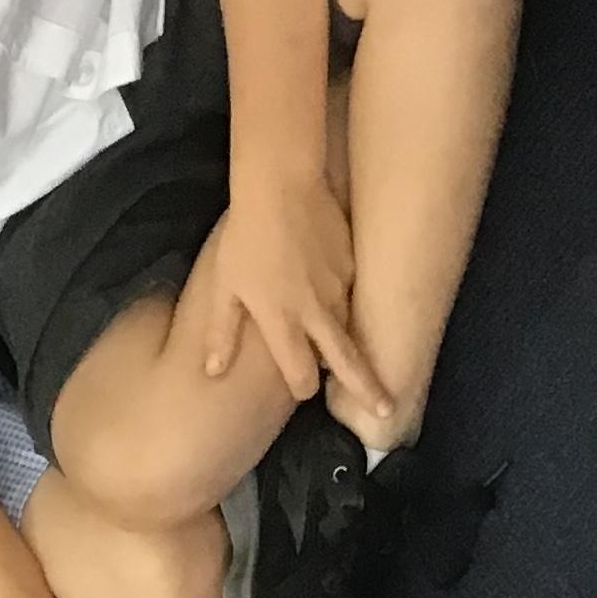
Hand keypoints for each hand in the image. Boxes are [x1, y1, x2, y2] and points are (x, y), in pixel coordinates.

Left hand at [204, 176, 392, 425]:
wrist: (282, 186)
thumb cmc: (245, 239)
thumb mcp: (224, 288)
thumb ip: (221, 332)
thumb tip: (212, 372)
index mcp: (282, 323)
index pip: (302, 376)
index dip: (303, 388)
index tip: (307, 392)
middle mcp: (317, 312)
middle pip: (348, 362)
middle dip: (367, 389)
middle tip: (384, 411)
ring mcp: (340, 287)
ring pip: (348, 326)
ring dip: (348, 339)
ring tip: (356, 347)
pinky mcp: (352, 263)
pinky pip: (351, 293)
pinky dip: (344, 301)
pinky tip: (330, 289)